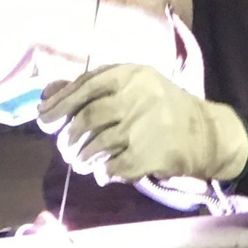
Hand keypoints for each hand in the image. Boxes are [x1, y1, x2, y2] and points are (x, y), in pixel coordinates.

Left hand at [37, 64, 247, 184]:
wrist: (204, 133)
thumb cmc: (159, 106)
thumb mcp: (129, 85)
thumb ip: (88, 87)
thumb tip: (45, 95)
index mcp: (129, 75)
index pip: (84, 87)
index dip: (59, 105)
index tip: (43, 120)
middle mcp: (136, 98)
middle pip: (86, 119)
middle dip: (67, 138)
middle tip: (64, 148)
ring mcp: (144, 128)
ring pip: (95, 146)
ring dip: (81, 158)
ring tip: (80, 161)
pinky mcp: (150, 156)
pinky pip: (112, 168)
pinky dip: (101, 173)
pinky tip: (102, 172)